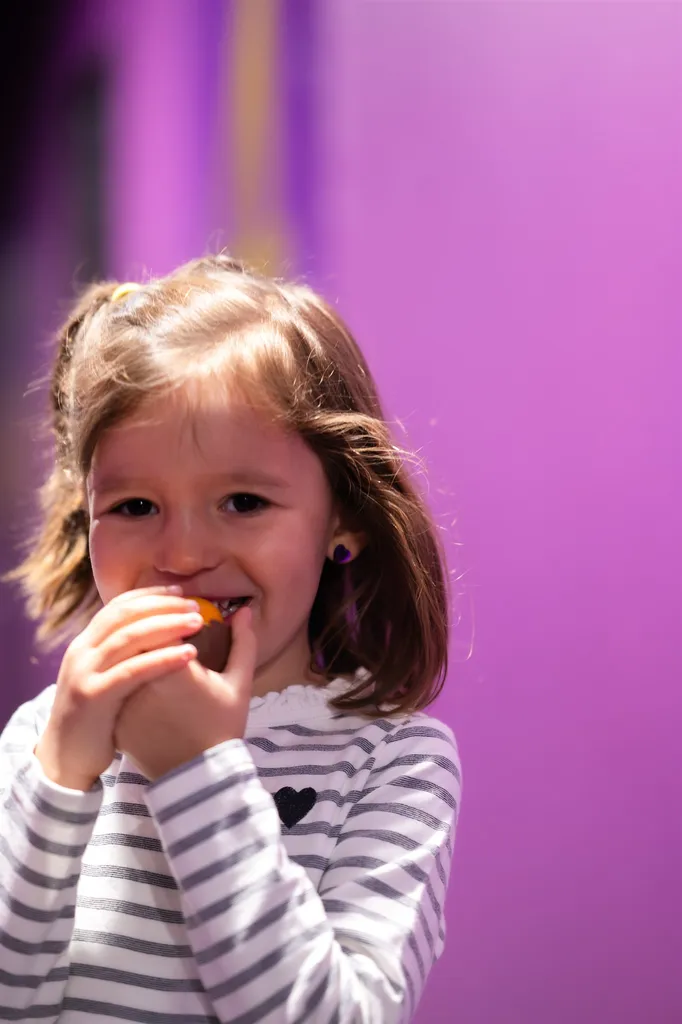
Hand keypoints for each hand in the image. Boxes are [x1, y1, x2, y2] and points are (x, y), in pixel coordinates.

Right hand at [34, 587, 203, 790]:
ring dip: (167, 626)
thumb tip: (157, 635)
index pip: (117, 606)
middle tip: (195, 604)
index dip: (149, 595)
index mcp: (85, 644)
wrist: (62, 759)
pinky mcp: (93, 697)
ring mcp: (84, 673)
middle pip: (125, 615)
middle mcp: (81, 652)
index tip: (180, 591)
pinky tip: (190, 654)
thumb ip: (121, 657)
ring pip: (129, 637)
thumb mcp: (103, 679)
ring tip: (198, 622)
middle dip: (162, 605)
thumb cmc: (94, 719)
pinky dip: (163, 659)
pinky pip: (133, 671)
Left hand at [114, 605, 255, 780]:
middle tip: (164, 625)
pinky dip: (123, 673)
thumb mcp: (239, 684)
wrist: (199, 777)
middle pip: (136, 636)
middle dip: (148, 625)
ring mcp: (125, 701)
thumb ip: (243, 643)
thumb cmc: (223, 727)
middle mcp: (144, 680)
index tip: (182, 615)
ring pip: (121, 660)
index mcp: (175, 667)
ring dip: (133, 647)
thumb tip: (244, 611)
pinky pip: (115, 685)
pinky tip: (136, 670)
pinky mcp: (116, 717)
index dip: (169, 612)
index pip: (160, 621)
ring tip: (150, 645)